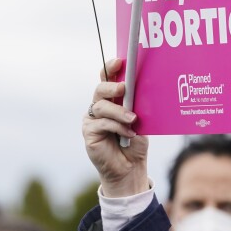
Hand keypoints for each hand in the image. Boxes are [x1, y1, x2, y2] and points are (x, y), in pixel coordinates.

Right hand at [82, 58, 149, 197]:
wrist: (130, 168)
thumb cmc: (134, 142)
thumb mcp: (138, 120)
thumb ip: (134, 106)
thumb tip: (140, 90)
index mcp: (111, 99)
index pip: (106, 79)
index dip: (110, 69)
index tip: (119, 62)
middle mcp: (99, 106)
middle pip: (100, 89)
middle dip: (112, 87)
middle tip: (124, 88)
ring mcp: (92, 119)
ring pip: (102, 107)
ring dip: (119, 112)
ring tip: (133, 119)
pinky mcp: (89, 133)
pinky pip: (102, 124)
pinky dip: (117, 127)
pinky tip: (129, 133)